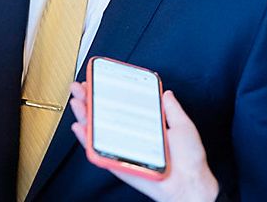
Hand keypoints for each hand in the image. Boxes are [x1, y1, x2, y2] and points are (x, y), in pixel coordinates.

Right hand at [69, 82, 218, 201]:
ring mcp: (122, 149)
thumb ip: (172, 109)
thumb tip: (166, 94)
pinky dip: (86, 141)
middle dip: (90, 101)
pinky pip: (98, 152)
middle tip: (80, 88)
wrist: (190, 184)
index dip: (108, 95)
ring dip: (84, 116)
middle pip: (105, 117)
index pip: (121, 107)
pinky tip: (80, 128)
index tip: (98, 82)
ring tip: (76, 102)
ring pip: (98, 132)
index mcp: (145, 127)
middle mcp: (131, 136)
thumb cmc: (190, 159)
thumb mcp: (183, 125)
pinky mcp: (118, 163)